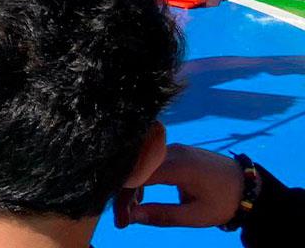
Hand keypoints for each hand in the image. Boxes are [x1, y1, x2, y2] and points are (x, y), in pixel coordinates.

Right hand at [115, 144, 243, 229]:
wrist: (248, 184)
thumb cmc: (224, 202)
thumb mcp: (197, 216)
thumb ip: (163, 215)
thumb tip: (132, 217)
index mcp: (179, 166)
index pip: (138, 178)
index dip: (124, 198)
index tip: (122, 221)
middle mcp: (172, 151)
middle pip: (135, 169)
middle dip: (123, 194)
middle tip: (123, 219)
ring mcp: (172, 148)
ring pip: (139, 164)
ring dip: (131, 186)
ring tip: (132, 211)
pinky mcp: (174, 151)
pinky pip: (148, 162)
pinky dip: (140, 179)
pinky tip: (142, 197)